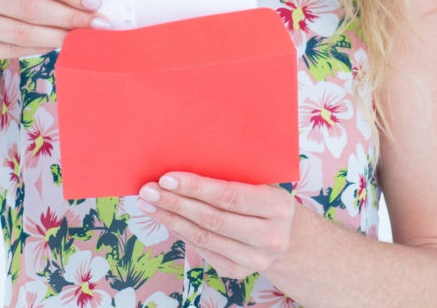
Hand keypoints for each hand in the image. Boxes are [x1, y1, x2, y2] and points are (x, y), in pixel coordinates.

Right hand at [0, 0, 106, 78]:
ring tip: (81, 38)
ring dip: (58, 36)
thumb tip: (90, 2)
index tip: (96, 2)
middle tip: (98, 25)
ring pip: (21, 31)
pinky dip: (38, 49)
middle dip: (69, 16)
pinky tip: (55, 46)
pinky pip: (10, 49)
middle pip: (29, 5)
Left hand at [136, 173, 296, 279]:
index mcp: (278, 207)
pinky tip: (167, 220)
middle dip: (176, 203)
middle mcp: (269, 237)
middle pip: (212, 219)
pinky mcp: (238, 271)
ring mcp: (254, 259)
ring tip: (149, 205)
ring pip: (203, 237)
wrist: (287, 238)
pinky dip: (181, 233)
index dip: (196, 187)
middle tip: (149, 191)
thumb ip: (234, 176)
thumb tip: (186, 164)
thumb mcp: (263, 183)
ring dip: (171, 220)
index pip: (229, 196)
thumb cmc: (266, 201)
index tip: (167, 178)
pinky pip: (203, 250)